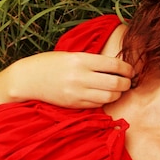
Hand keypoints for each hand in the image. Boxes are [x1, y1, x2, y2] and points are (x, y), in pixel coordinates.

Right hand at [13, 50, 134, 107]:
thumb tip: (117, 66)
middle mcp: (80, 77)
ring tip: (118, 90)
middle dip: (127, 83)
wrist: (27, 79)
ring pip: (109, 97)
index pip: (114, 65)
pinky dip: (105, 101)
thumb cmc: (50, 64)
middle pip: (115, 83)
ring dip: (118, 94)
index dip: (127, 69)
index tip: (131, 70)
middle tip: (128, 81)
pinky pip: (97, 105)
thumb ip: (92, 61)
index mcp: (81, 60)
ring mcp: (77, 93)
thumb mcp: (71, 55)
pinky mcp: (74, 105)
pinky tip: (104, 95)